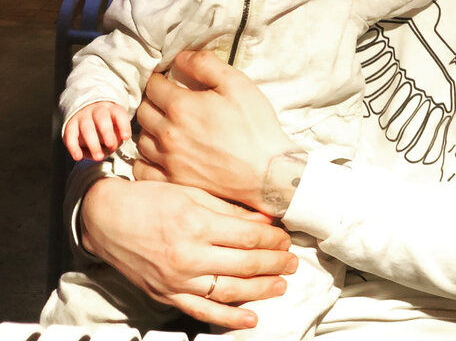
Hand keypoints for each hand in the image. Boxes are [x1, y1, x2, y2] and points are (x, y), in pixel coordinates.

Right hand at [63, 101, 130, 160]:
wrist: (85, 110)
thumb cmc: (105, 124)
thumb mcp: (115, 126)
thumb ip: (117, 135)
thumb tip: (114, 146)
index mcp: (111, 109)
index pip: (119, 114)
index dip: (123, 125)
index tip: (126, 137)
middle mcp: (97, 111)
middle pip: (102, 119)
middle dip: (107, 133)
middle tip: (111, 145)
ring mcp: (82, 117)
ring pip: (87, 128)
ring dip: (93, 143)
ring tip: (98, 157)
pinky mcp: (70, 126)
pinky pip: (70, 136)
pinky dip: (73, 147)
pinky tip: (79, 157)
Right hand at [81, 178, 296, 328]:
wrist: (107, 219)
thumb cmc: (149, 199)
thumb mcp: (190, 193)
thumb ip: (228, 209)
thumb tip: (262, 219)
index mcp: (197, 223)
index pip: (247, 237)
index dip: (272, 240)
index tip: (286, 238)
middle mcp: (189, 255)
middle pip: (244, 265)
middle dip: (274, 264)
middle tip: (292, 262)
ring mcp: (177, 279)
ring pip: (230, 291)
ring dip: (261, 290)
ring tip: (281, 285)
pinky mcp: (167, 295)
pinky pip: (203, 311)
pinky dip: (229, 318)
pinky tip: (251, 319)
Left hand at [135, 50, 298, 213]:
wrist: (267, 172)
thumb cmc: (255, 125)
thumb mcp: (236, 83)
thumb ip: (205, 64)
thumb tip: (180, 57)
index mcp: (181, 106)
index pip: (153, 86)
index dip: (160, 79)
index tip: (168, 81)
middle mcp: (168, 133)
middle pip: (143, 111)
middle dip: (153, 102)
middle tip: (167, 101)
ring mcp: (168, 161)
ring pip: (142, 139)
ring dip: (150, 129)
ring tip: (165, 126)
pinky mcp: (173, 182)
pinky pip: (143, 170)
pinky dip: (145, 160)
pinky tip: (159, 154)